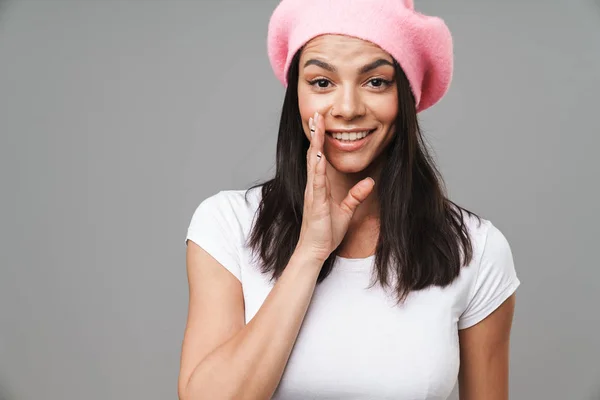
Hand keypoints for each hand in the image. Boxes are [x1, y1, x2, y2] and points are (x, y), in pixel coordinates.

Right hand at [295, 111, 375, 263]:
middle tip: (316, 114)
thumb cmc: (326, 232)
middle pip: (313, 153)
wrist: (315, 250)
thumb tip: (370, 182)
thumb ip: (357, 195)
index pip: (319, 157)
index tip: (322, 122)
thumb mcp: (347, 211)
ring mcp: (313, 192)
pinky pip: (316, 181)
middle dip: (315, 133)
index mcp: (320, 185)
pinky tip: (317, 154)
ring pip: (313, 162)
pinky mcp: (315, 201)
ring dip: (315, 143)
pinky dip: (316, 167)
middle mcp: (313, 185)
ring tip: (316, 125)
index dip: (321, 139)